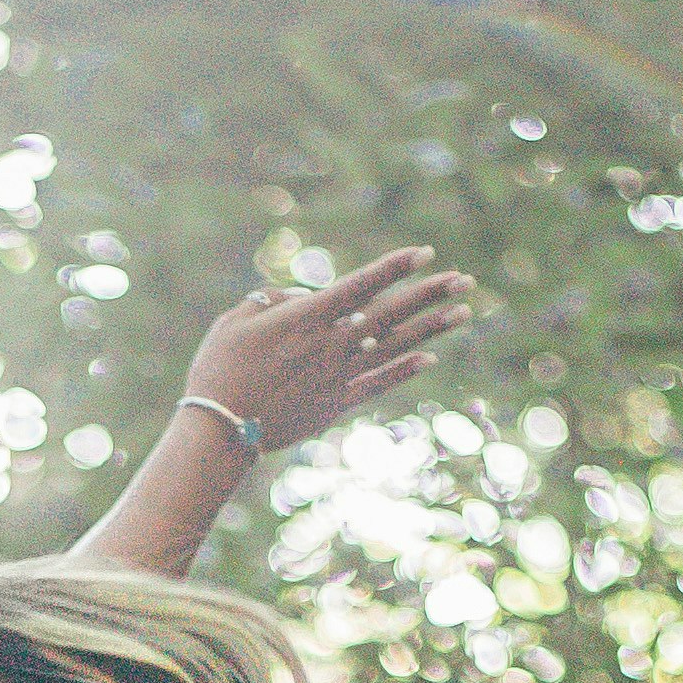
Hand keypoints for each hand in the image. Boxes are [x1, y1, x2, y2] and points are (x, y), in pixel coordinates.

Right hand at [183, 247, 473, 463]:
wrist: (219, 430)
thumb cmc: (218, 371)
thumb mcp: (233, 322)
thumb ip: (268, 301)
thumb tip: (295, 297)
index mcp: (306, 318)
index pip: (361, 286)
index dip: (395, 268)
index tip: (425, 253)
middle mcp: (330, 345)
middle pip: (390, 314)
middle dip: (429, 294)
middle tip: (464, 279)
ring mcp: (338, 377)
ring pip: (395, 347)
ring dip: (432, 328)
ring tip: (464, 311)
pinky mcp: (336, 404)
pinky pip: (380, 383)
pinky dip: (406, 369)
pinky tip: (431, 357)